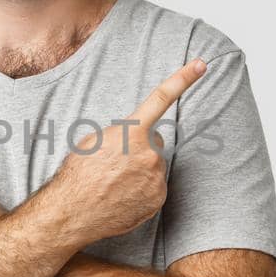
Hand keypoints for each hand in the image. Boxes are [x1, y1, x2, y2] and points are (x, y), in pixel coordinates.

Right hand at [46, 58, 207, 245]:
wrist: (72, 212)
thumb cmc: (78, 175)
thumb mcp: (93, 140)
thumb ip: (121, 133)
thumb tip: (133, 138)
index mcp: (131, 131)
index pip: (161, 98)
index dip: (184, 78)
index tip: (202, 64)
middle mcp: (150, 152)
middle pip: (153, 141)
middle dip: (138, 147)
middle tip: (114, 163)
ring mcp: (156, 177)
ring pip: (153, 165)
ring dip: (139, 170)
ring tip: (114, 182)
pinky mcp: (158, 198)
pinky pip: (154, 185)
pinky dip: (142, 189)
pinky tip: (122, 195)